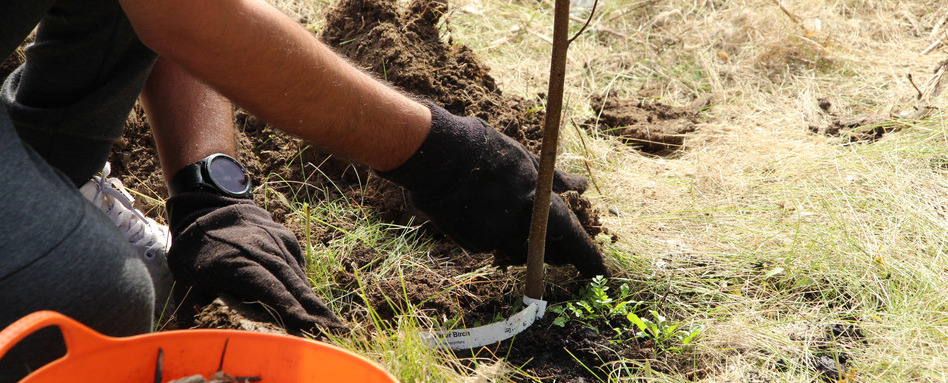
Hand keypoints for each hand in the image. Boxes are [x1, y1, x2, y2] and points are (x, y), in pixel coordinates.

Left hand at [165, 191, 344, 334]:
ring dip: (312, 300)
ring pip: (298, 276)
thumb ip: (191, 305)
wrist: (212, 207)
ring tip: (329, 322)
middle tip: (331, 329)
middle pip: (291, 284)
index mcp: (238, 263)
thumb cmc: (197, 249)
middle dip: (311, 308)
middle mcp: (263, 252)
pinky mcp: (287, 240)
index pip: (268, 288)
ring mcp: (277, 244)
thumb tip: (189, 330)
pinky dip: (303, 285)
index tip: (304, 324)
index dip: (287, 307)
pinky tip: (311, 304)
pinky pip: (297, 267)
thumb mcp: (185, 277)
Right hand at [379, 103, 609, 277]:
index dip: (590, 261)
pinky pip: (493, 246)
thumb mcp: (531, 161)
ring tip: (507, 211)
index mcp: (544, 210)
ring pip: (519, 252)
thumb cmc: (491, 153)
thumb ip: (558, 180)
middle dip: (553, 248)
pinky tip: (483, 211)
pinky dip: (495, 234)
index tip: (601, 274)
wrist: (442, 158)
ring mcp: (499, 240)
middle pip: (548, 253)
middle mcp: (524, 231)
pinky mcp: (475, 244)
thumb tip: (582, 186)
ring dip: (521, 241)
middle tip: (551, 233)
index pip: (576, 243)